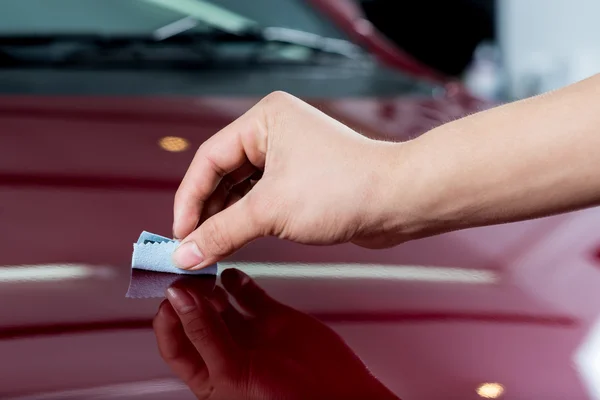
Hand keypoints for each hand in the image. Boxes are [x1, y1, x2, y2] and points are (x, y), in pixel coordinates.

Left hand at [153, 268, 398, 399]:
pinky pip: (247, 294)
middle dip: (187, 293)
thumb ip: (206, 335)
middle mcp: (225, 351)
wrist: (340, 395)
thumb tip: (178, 300)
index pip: (174, 341)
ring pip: (219, 301)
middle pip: (194, 315)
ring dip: (209, 284)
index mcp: (208, 374)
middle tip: (187, 272)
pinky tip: (232, 271)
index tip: (170, 290)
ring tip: (207, 270)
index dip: (168, 316)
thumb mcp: (234, 372)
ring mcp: (248, 332)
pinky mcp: (271, 317)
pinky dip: (237, 280)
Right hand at [172, 91, 414, 269]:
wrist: (398, 201)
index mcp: (264, 119)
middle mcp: (275, 132)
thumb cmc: (344, 188)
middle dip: (207, 211)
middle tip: (190, 245)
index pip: (210, 159)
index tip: (179, 233)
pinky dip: (248, 220)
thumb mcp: (270, 211)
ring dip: (226, 219)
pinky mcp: (302, 180)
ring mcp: (290, 156)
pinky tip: (235, 240)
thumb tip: (185, 254)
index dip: (190, 198)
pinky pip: (263, 199)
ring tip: (209, 248)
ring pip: (242, 189)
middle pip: (223, 174)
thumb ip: (222, 232)